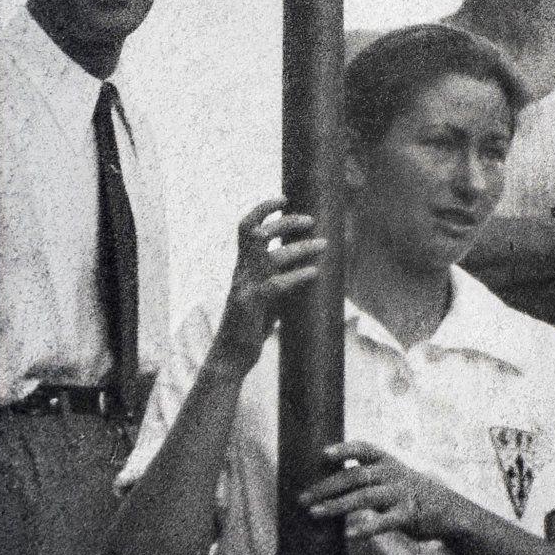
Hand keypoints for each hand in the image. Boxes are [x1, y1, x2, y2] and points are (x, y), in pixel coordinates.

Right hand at [209, 200, 324, 375]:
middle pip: (257, 234)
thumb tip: (308, 264)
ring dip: (301, 247)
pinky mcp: (250, 306)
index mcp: (242, 266)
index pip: (245, 228)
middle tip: (311, 220)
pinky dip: (297, 275)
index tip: (284, 197)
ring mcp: (244, 287)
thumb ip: (278, 277)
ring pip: (272, 256)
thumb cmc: (251, 325)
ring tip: (324, 244)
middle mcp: (241, 272)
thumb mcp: (264, 295)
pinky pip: (276, 285)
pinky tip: (314, 272)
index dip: (262, 208)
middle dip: (285, 222)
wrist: (231, 356)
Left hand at [299, 441, 465, 543]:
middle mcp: (392, 473)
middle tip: (303, 498)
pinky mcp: (407, 514)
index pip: (364, 448)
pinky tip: (349, 534)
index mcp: (387, 461)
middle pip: (355, 475)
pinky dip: (366, 528)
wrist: (446, 509)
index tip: (323, 454)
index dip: (344, 449)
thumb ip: (365, 476)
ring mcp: (400, 493)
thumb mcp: (390, 476)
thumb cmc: (408, 491)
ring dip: (337, 505)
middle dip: (327, 486)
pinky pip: (384, 521)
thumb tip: (326, 480)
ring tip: (316, 513)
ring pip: (364, 496)